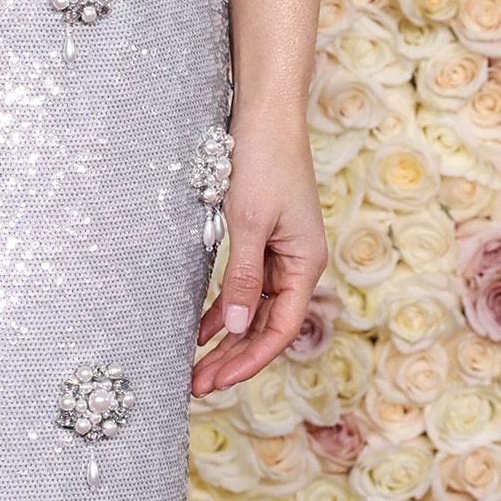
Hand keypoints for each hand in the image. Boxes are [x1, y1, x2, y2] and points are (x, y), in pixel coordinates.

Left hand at [191, 123, 326, 396]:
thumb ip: (243, 277)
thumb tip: (238, 327)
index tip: (216, 382)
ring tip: (195, 367)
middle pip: (266, 326)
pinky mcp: (265, 240)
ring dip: (227, 338)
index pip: (280, 329)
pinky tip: (201, 328)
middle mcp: (299, 264)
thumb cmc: (263, 161)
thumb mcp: (248, 223)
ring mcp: (282, 253)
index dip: (248, 360)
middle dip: (232, 357)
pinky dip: (225, 307)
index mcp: (306, 264)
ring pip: (255, 310)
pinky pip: (246, 286)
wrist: (267, 114)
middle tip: (196, 386)